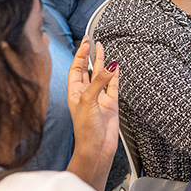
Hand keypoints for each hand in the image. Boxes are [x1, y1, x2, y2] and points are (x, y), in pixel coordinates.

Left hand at [67, 39, 119, 161]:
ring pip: (100, 76)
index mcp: (74, 93)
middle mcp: (86, 94)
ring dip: (101, 63)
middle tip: (92, 41)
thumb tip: (110, 67)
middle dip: (89, 55)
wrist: (97, 148)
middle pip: (87, 70)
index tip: (86, 43)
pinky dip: (115, 76)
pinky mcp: (111, 104)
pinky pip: (113, 86)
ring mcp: (99, 98)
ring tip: (102, 48)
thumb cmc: (86, 130)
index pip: (76, 69)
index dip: (80, 55)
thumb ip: (99, 82)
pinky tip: (115, 66)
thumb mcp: (88, 101)